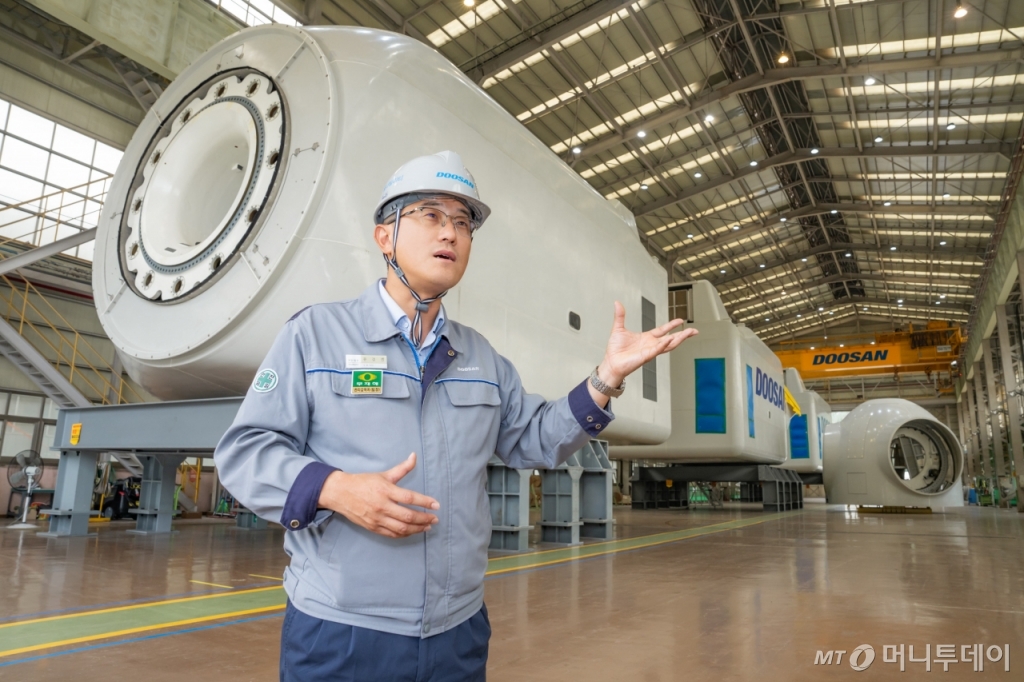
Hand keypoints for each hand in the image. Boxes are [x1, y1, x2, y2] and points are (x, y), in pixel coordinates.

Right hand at [318, 453, 438, 538]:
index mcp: (386, 491)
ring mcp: (377, 519)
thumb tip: (414, 456)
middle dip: (425, 519)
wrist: (340, 493)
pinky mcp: (373, 527)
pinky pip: (392, 534)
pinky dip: (404, 534)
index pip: (410, 498)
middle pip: (408, 516)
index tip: (436, 505)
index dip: (425, 502)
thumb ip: (402, 468)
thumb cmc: (364, 482)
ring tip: (428, 526)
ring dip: (417, 529)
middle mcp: (382, 506)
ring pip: (402, 528)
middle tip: (435, 519)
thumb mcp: (384, 474)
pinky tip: (413, 531)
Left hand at [591, 301, 697, 404]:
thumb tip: (617, 303)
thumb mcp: (618, 328)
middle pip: (671, 339)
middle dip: (683, 334)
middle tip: (694, 330)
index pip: (662, 330)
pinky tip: (671, 339)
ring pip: (668, 345)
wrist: (611, 363)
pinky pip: (657, 350)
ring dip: (679, 339)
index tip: (681, 320)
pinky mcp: (646, 356)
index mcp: (647, 338)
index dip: (671, 325)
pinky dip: (664, 345)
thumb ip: (620, 316)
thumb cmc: (615, 350)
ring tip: (689, 333)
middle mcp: (651, 345)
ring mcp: (650, 351)